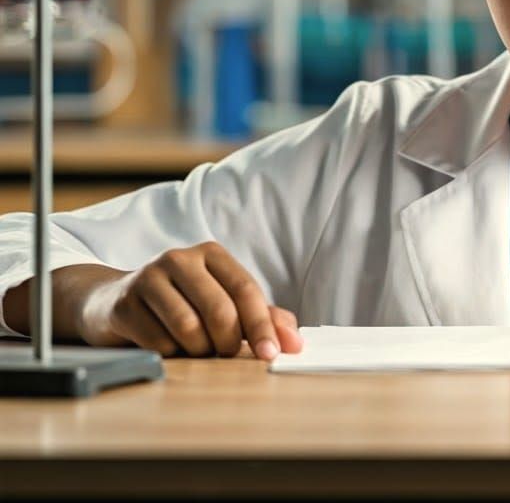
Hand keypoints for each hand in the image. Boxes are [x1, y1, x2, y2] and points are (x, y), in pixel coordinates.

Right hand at [77, 241, 304, 359]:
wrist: (113, 302)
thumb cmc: (181, 304)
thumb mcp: (222, 303)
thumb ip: (262, 318)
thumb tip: (296, 343)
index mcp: (212, 254)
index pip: (246, 289)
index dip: (262, 325)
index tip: (271, 355)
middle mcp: (181, 258)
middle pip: (220, 310)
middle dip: (229, 342)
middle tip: (226, 353)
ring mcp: (149, 277)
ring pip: (189, 328)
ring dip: (198, 350)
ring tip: (195, 348)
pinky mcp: (124, 303)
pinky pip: (158, 342)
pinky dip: (170, 354)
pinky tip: (166, 346)